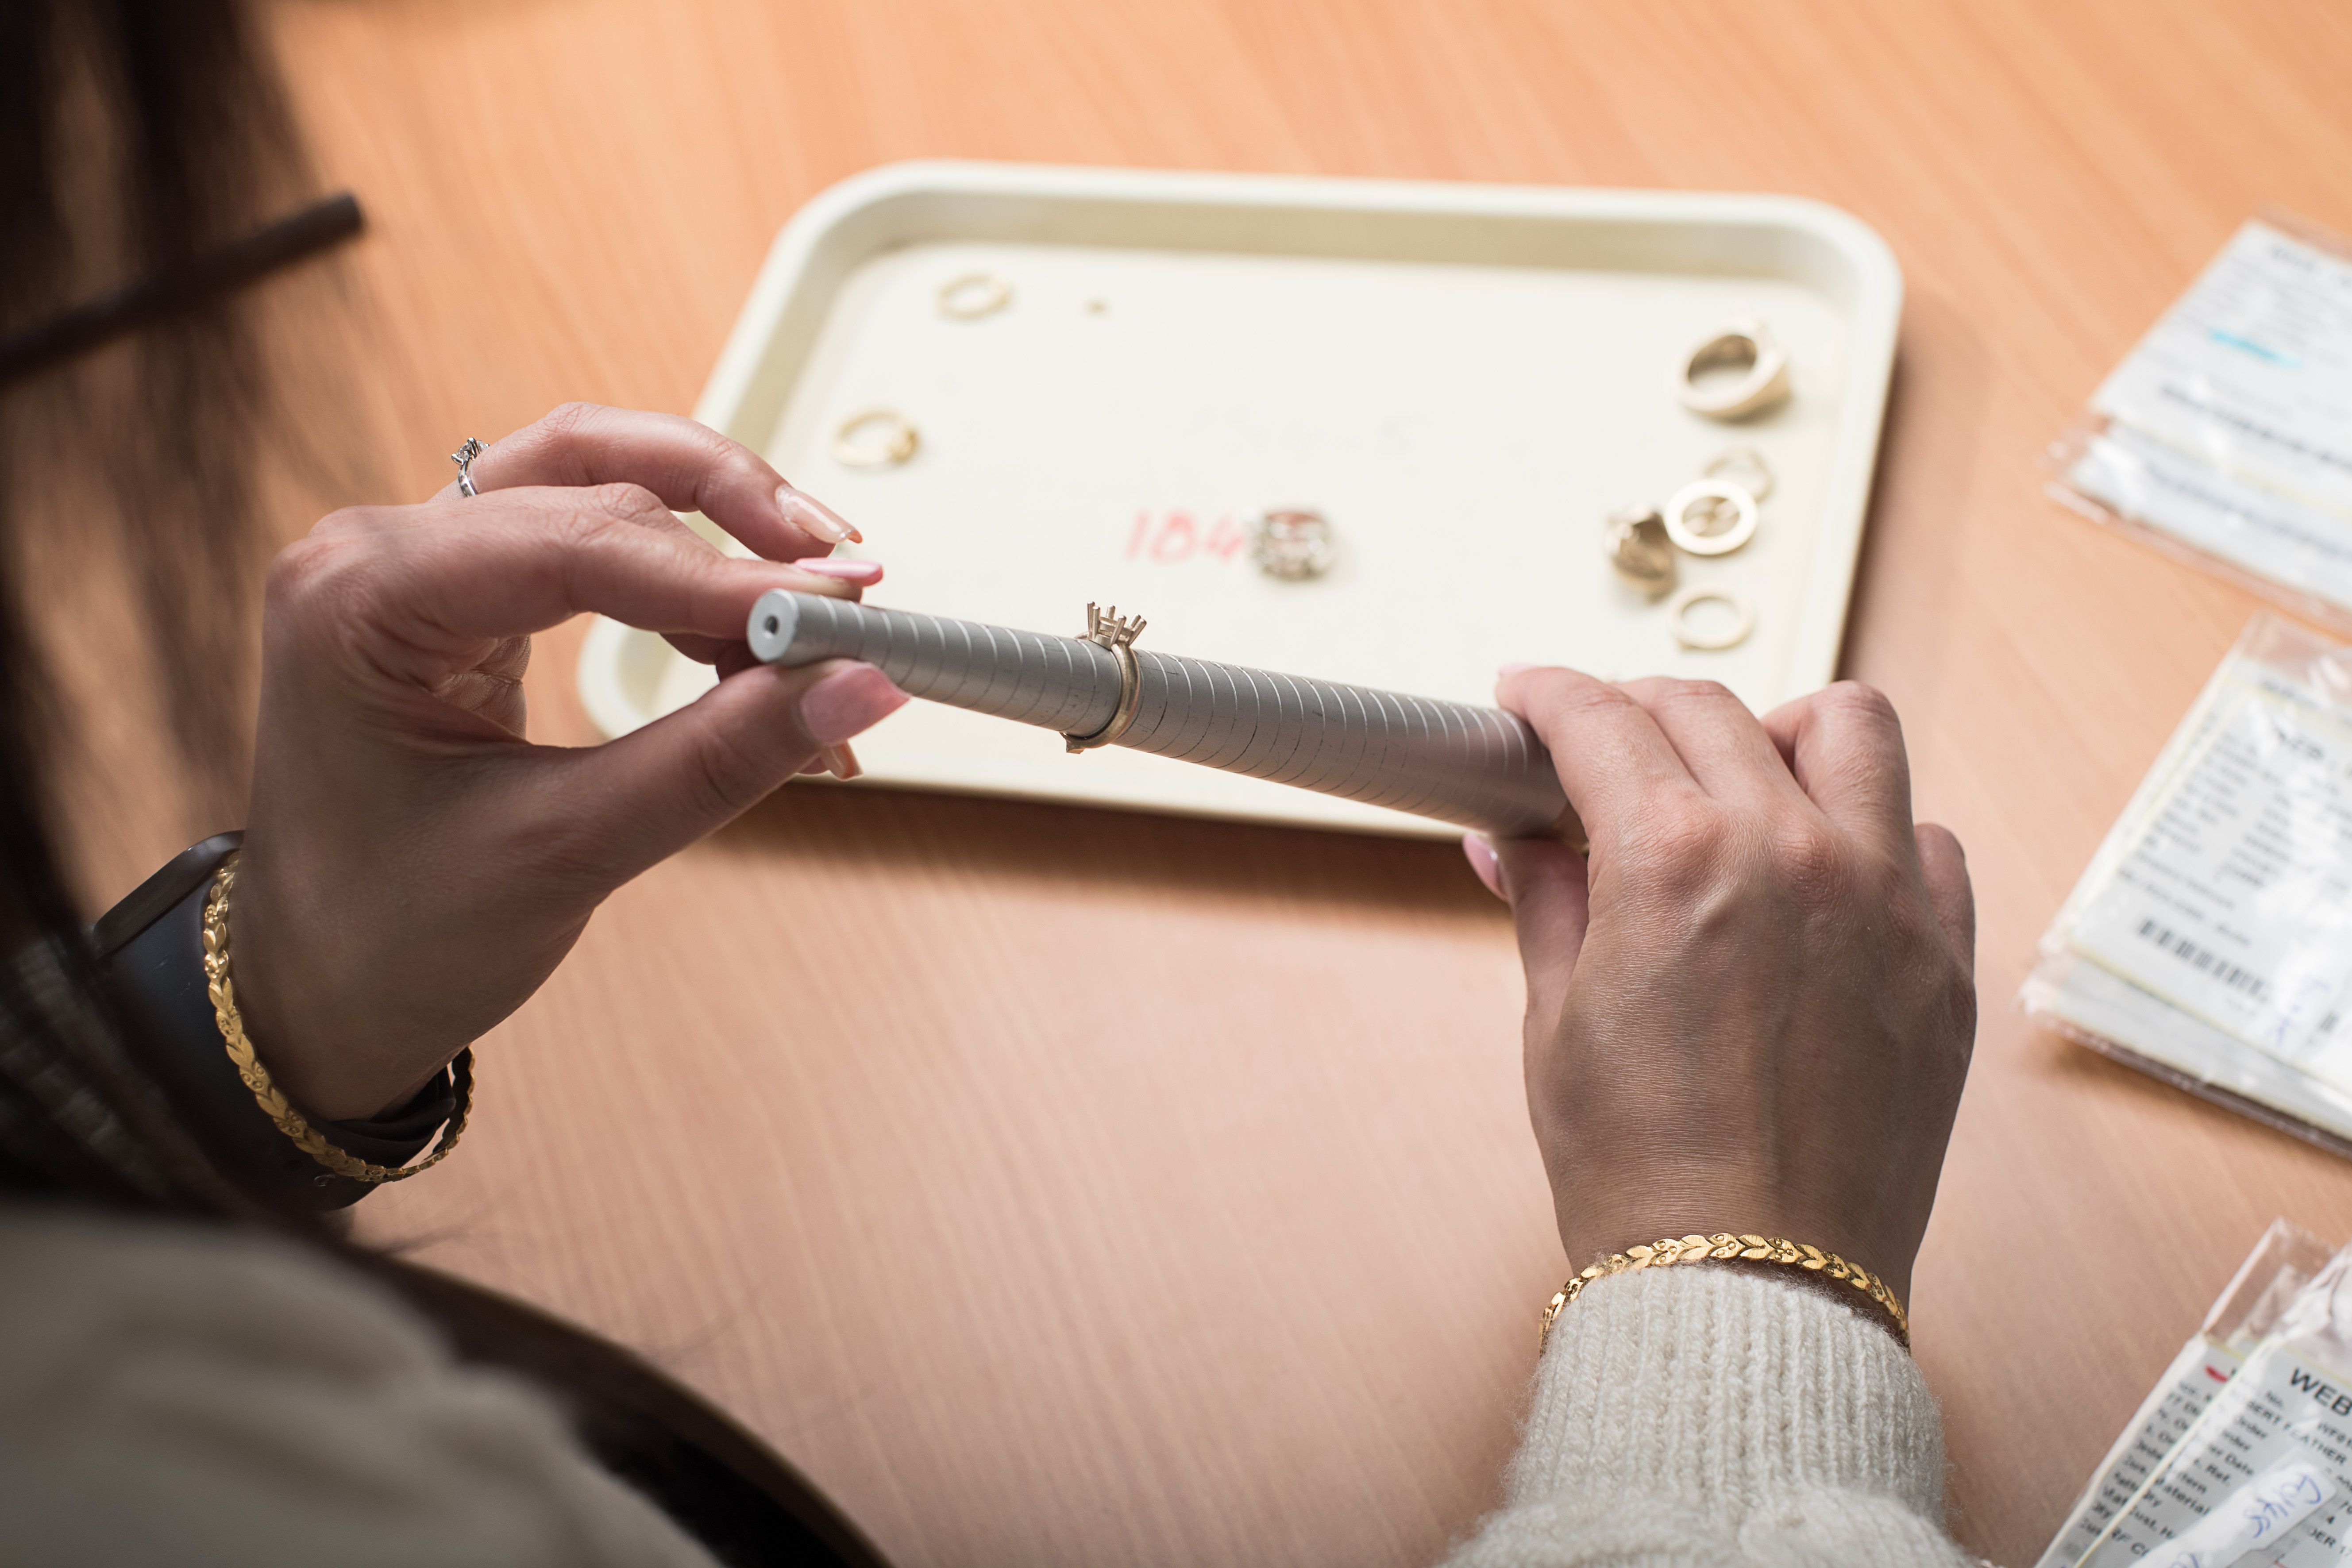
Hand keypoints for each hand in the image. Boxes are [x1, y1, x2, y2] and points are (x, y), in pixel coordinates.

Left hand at [232, 404, 908, 1119]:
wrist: (317, 994)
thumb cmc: (392, 935)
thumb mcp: (566, 851)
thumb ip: (718, 760)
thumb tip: (860, 686)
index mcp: (359, 597)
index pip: (575, 541)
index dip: (722, 575)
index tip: (842, 613)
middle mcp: (380, 551)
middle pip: (597, 478)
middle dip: (739, 538)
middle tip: (851, 601)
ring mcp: (422, 564)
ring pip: (603, 478)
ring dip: (723, 530)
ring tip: (822, 602)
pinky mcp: (467, 596)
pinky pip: (597, 542)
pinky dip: (692, 587)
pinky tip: (761, 650)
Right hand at [1464, 673, 1974, 1306]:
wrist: (1747, 1283)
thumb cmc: (1643, 1170)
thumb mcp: (1557, 1020)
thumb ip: (1544, 902)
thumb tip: (1512, 841)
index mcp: (1673, 860)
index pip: (1602, 721)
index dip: (1550, 696)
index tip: (1529, 698)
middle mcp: (1791, 851)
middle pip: (1710, 706)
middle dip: (1639, 706)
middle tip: (1605, 741)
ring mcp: (1884, 898)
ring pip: (1848, 726)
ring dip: (1778, 728)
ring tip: (1738, 773)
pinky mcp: (1943, 958)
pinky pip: (1927, 838)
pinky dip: (1873, 826)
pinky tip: (1823, 869)